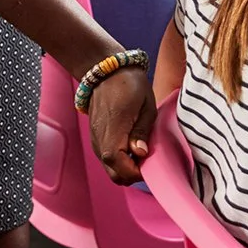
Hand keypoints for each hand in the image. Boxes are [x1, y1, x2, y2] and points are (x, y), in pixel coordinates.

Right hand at [87, 69, 156, 183]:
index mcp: (113, 133)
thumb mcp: (146, 106)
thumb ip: (142, 132)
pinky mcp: (96, 139)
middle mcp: (99, 142)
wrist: (106, 72)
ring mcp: (95, 141)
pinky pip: (107, 159)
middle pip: (114, 175)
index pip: (120, 168)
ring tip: (142, 151)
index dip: (137, 173)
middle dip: (133, 174)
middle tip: (149, 161)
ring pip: (110, 169)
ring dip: (126, 167)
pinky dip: (120, 160)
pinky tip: (132, 146)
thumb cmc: (129, 85)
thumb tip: (140, 153)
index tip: (152, 165)